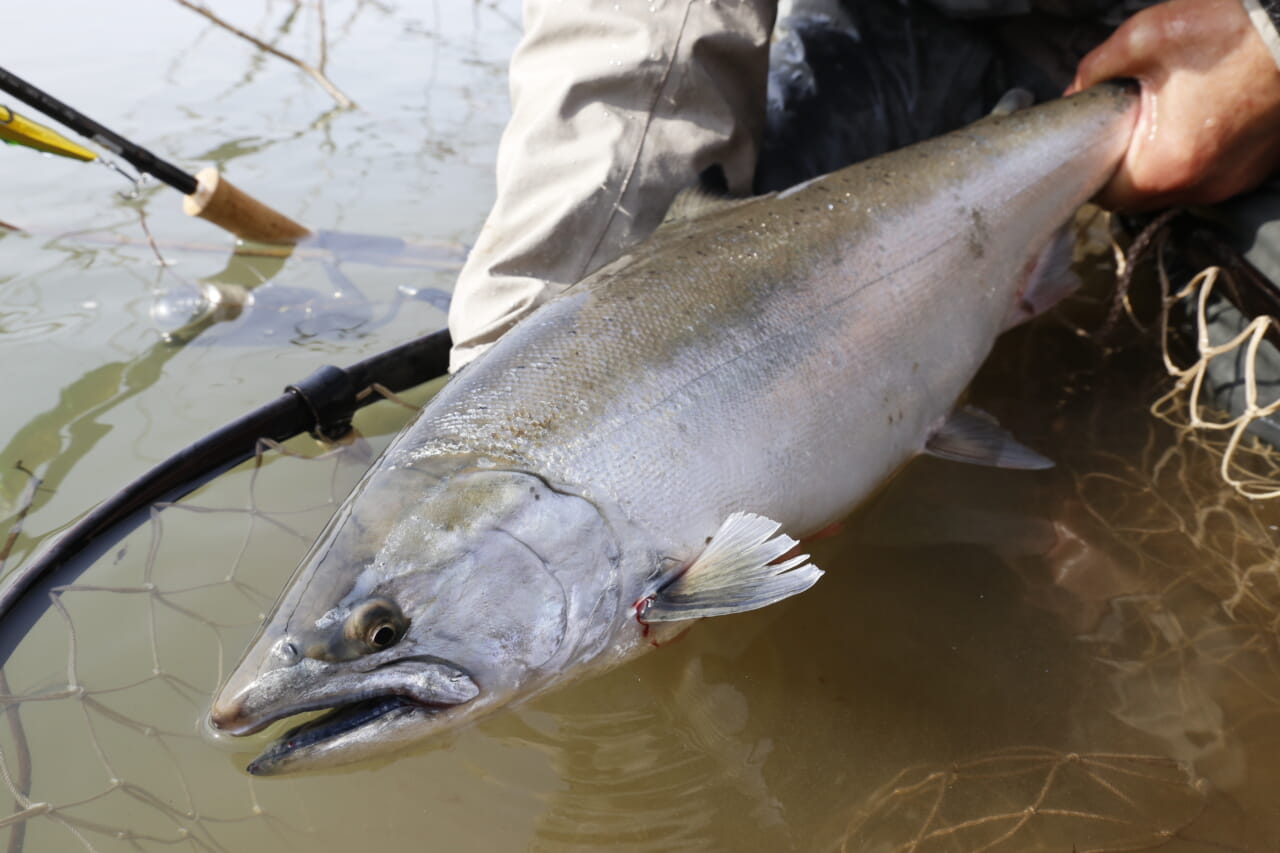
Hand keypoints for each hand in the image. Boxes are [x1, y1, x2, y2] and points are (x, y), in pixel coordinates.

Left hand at [1066, 0, 1279, 210]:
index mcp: (1166, 167)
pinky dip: (1194, 155)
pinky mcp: (1255, 170)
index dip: (1090, 170)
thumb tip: (1075, 92)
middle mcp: (1202, 187)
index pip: (1105, 197)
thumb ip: (1095, 72)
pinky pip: (1209, 175)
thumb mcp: (1142, 39)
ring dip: (1160, 161)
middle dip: (1123, 166)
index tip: (1090, 143)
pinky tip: (1197, 120)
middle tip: (1123, 127)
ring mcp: (1233, 181)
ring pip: (1175, 188)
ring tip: (1162, 118)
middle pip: (1140, 197)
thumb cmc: (1229, 31)